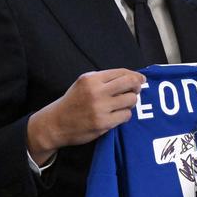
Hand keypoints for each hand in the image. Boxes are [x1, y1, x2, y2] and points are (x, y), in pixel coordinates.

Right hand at [27, 69, 144, 163]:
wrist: (55, 124)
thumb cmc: (74, 102)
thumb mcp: (84, 83)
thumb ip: (104, 79)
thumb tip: (132, 78)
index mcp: (91, 79)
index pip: (122, 72)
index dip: (135, 76)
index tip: (141, 79)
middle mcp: (96, 91)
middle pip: (130, 83)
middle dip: (137, 86)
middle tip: (136, 90)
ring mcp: (100, 108)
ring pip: (131, 100)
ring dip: (130, 103)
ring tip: (122, 105)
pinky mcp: (103, 123)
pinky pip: (126, 115)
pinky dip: (124, 115)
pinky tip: (116, 115)